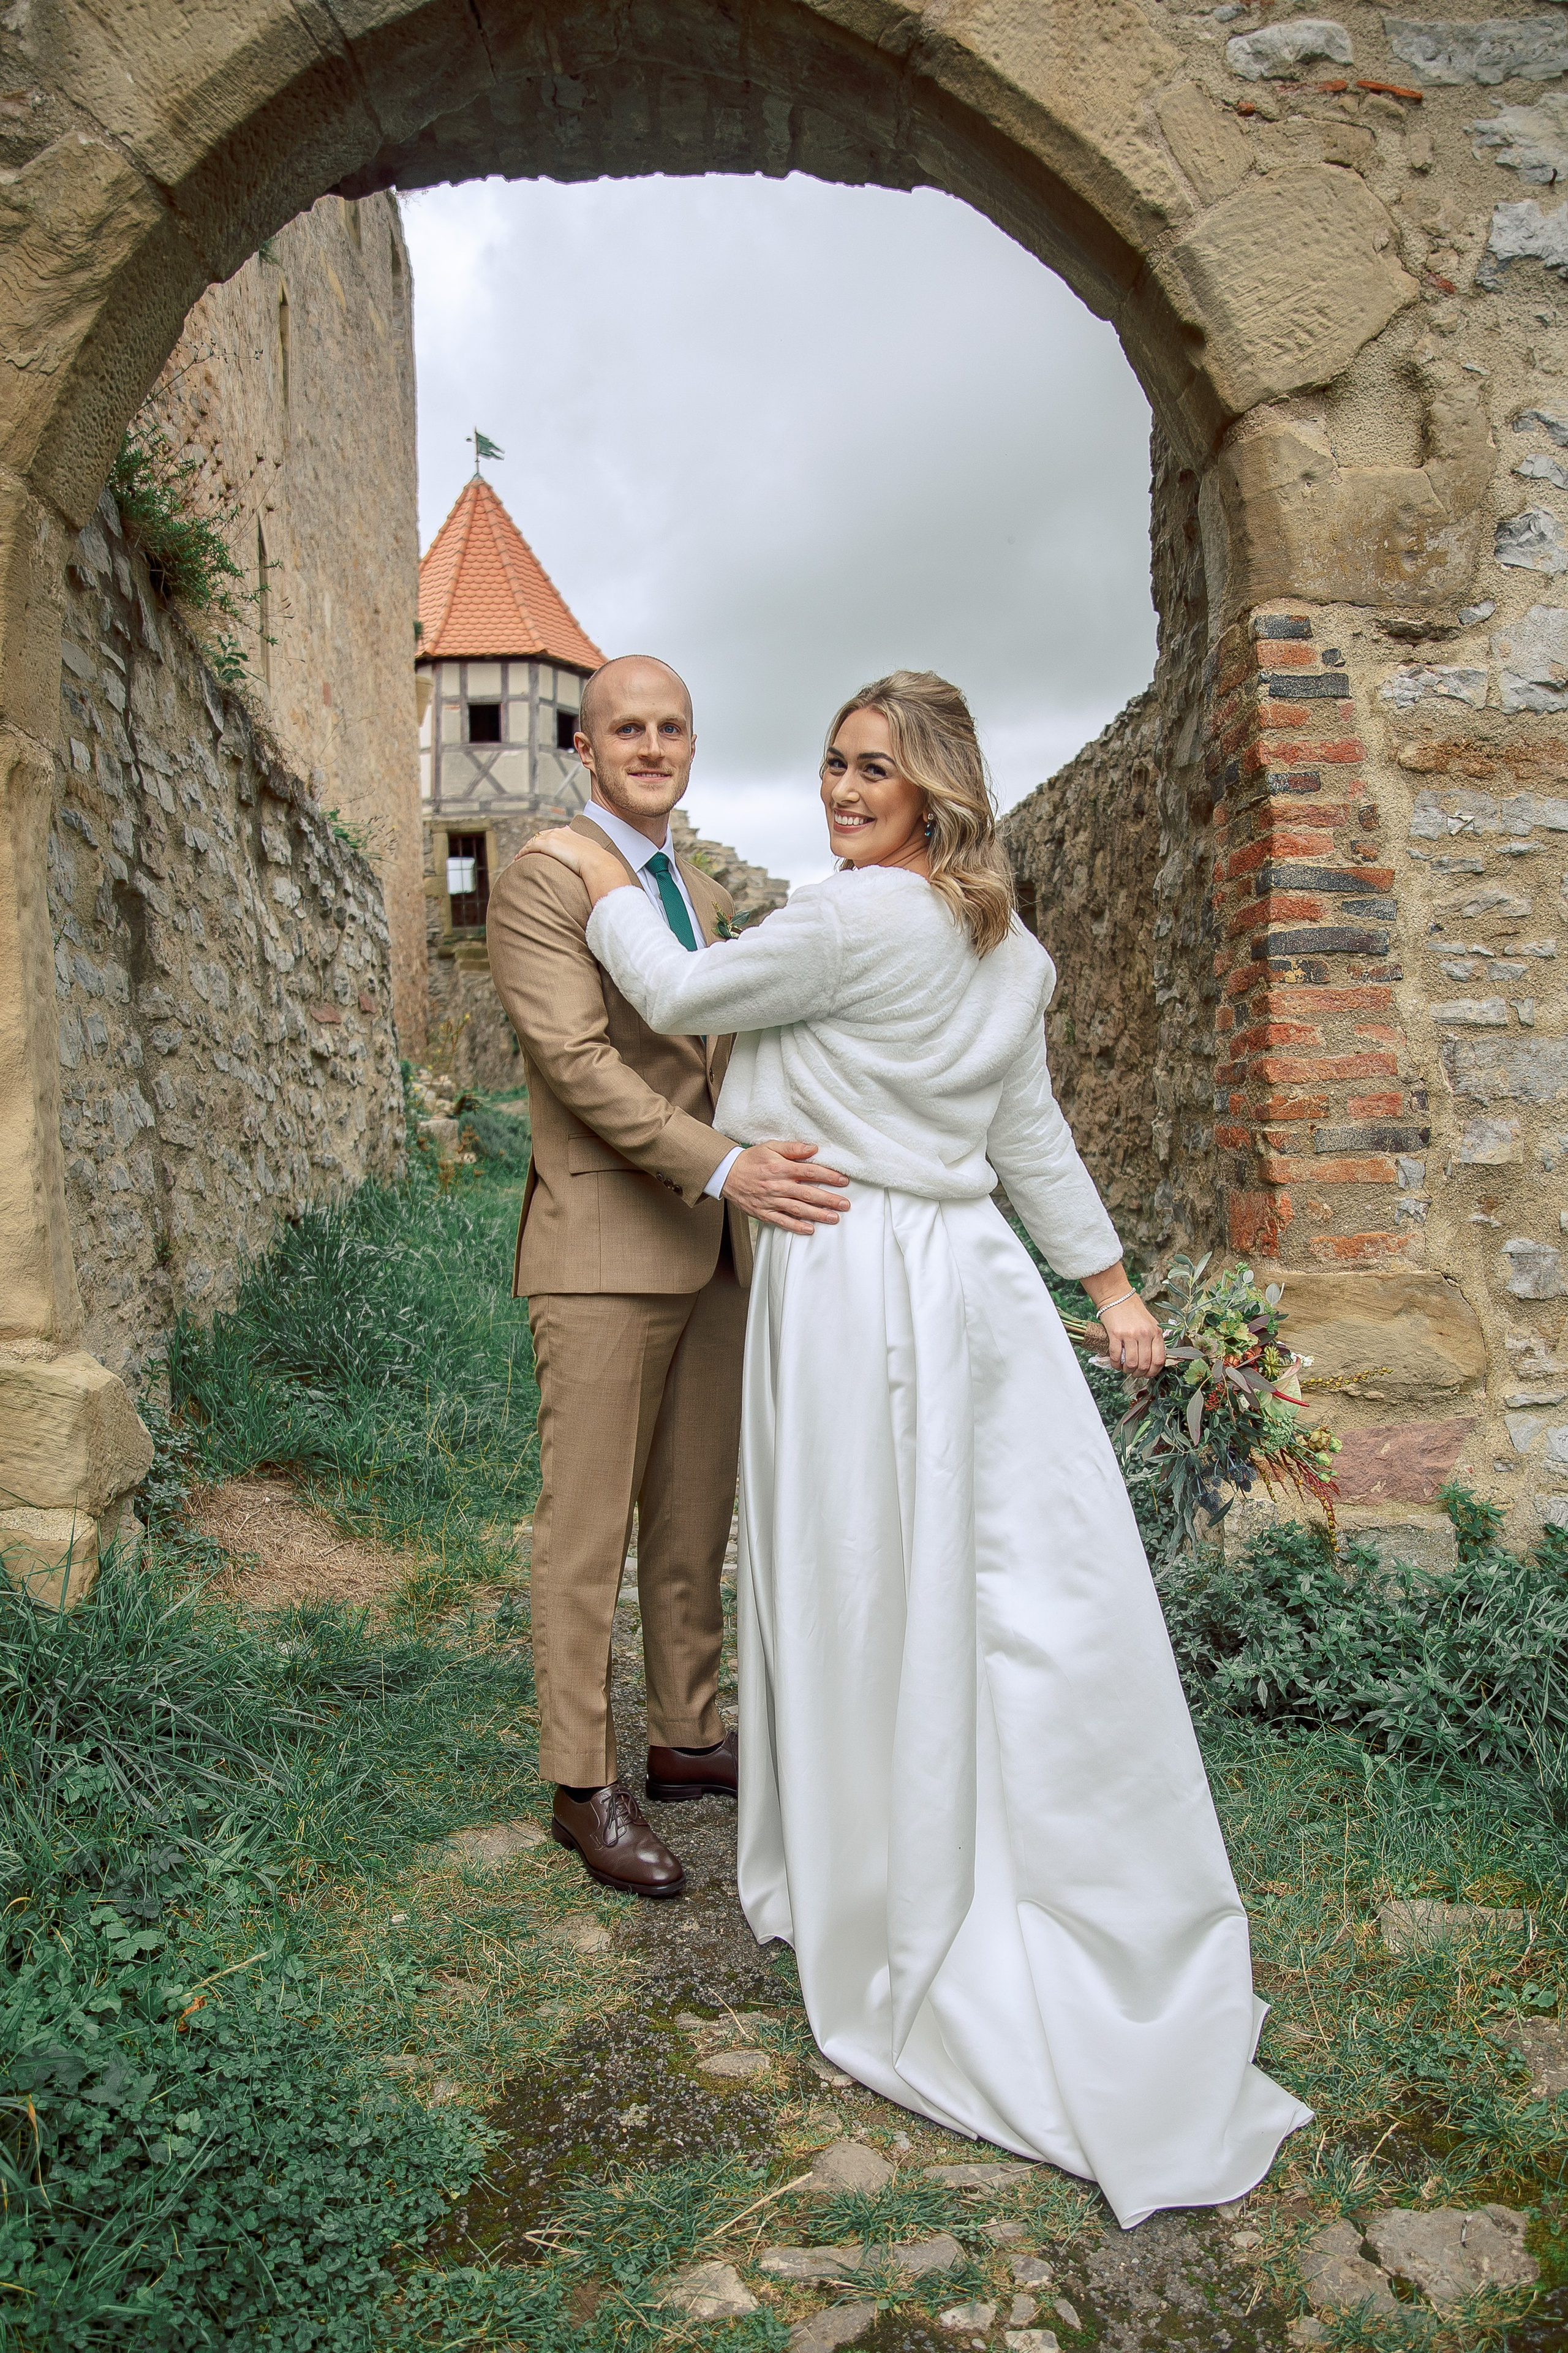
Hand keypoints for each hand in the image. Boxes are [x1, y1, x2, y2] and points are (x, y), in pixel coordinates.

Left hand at [522, 828, 629, 908]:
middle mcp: (563, 833)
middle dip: (534, 842)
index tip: (542, 845)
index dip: (547, 839)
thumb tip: (600, 870)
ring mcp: (554, 838)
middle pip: (543, 835)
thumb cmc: (601, 866)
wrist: (599, 865)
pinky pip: (530, 847)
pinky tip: (518, 859)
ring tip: (519, 857)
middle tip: (526, 851)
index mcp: (574, 834)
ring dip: (526, 848)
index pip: (556, 833)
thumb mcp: (597, 859)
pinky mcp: (547, 845)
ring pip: (534, 840)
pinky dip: (523, 852)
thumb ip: (593, 860)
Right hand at [721, 1140, 851, 1235]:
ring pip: (798, 1209)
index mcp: (780, 1168)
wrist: (726, 1174)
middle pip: (808, 1193)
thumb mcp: (770, 1147)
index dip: (829, 1176)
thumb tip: (814, 1148)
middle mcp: (777, 1185)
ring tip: (834, 1218)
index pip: (810, 1172)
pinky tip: (810, 1230)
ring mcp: (770, 1201)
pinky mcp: (763, 1213)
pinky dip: (796, 1227)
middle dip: (829, 1199)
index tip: (843, 1181)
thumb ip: (793, 1148)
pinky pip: (782, 1221)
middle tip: (846, 1204)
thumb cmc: (751, 1160)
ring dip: (818, 1214)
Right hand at [1095, 1294, 1165, 1376]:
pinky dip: (1116, 1364)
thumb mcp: (1151, 1324)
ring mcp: (1130, 1334)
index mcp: (1156, 1333)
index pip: (1159, 1360)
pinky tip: (1116, 1363)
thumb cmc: (1134, 1311)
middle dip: (1139, 1373)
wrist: (1118, 1297)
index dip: (1153, 1372)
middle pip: (1144, 1364)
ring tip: (1125, 1368)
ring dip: (1127, 1370)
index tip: (1147, 1374)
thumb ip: (1154, 1341)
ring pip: (1131, 1363)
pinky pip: (1116, 1356)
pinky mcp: (1115, 1334)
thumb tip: (1152, 1362)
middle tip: (1134, 1373)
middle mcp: (1145, 1334)